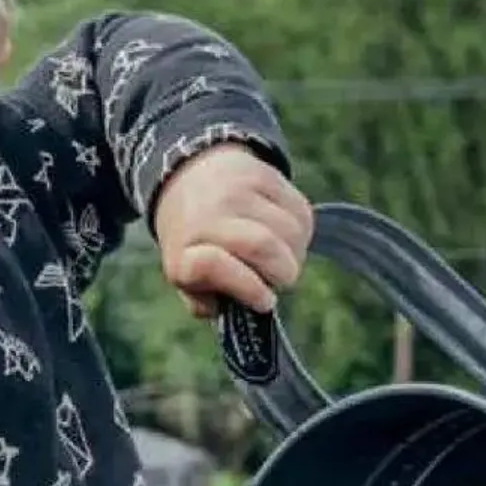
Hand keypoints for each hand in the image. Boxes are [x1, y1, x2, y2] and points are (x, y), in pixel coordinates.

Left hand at [153, 143, 313, 322]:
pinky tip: (286, 237)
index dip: (247, 288)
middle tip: (279, 281)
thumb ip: (206, 302)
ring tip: (282, 259)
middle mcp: (208, 215)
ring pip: (290, 230)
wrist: (189, 179)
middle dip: (283, 274)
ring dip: (296, 253)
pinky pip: (300, 211)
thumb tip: (241, 311)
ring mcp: (237, 190)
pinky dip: (302, 233)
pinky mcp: (264, 174)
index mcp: (183, 250)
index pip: (213, 265)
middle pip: (264, 246)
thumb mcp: (186, 278)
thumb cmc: (193, 244)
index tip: (265, 302)